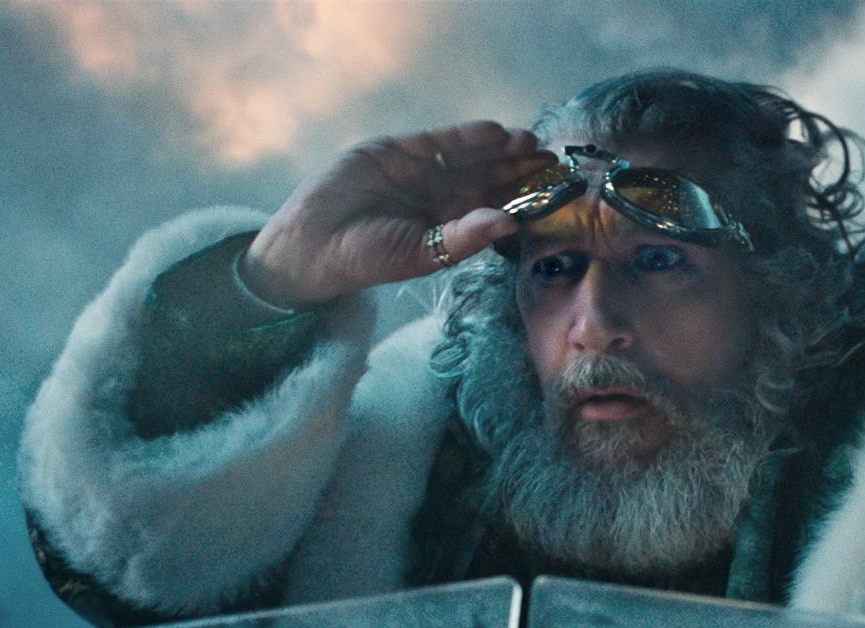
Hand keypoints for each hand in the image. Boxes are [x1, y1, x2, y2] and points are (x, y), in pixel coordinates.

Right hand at [242, 121, 556, 307]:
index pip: (493, 206)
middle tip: (551, 158)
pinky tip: (494, 132)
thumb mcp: (422, 253)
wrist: (310, 245)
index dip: (522, 196)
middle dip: (518, 167)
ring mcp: (418, 170)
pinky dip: (465, 136)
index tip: (554, 189)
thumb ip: (464, 236)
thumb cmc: (365, 259)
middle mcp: (437, 195)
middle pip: (487, 176)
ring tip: (530, 142)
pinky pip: (438, 140)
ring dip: (499, 148)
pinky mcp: (396, 150)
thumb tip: (510, 222)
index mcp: (447, 225)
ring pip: (468, 155)